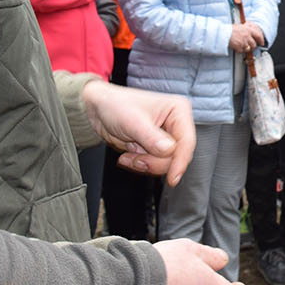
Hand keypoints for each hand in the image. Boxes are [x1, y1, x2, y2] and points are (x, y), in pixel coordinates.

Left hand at [80, 79, 196, 183]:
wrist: (98, 109)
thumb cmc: (115, 105)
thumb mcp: (133, 122)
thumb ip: (152, 138)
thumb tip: (169, 150)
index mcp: (177, 110)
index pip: (187, 141)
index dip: (180, 161)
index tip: (172, 178)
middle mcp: (175, 124)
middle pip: (176, 156)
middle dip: (153, 161)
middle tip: (135, 155)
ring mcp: (165, 137)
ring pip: (164, 163)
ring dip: (143, 162)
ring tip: (128, 152)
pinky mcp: (155, 147)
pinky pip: (153, 165)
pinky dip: (138, 163)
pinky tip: (128, 154)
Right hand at [228, 22, 262, 53]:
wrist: (223, 33)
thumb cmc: (231, 29)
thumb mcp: (241, 25)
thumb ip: (248, 27)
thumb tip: (253, 28)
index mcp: (248, 29)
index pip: (259, 35)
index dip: (261, 40)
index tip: (261, 43)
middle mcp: (247, 35)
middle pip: (254, 44)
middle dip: (253, 47)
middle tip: (250, 47)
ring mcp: (243, 41)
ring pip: (248, 49)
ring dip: (246, 49)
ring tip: (242, 46)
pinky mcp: (239, 46)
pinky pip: (241, 51)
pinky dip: (239, 50)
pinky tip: (236, 47)